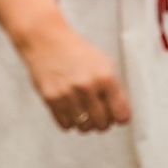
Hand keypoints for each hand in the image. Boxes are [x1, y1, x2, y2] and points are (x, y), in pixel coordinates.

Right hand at [13, 15, 130, 132]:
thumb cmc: (76, 51)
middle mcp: (87, 86)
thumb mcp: (103, 63)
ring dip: (84, 123)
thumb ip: (114, 89)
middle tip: (97, 114)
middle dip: (101, 122)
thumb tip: (120, 115)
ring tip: (82, 112)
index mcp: (105, 77)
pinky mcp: (51, 99)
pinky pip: (66, 125)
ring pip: (84, 128)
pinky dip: (68, 121)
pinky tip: (69, 109)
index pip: (121, 115)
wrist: (46, 40)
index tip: (115, 115)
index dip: (119, 117)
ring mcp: (68, 94)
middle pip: (102, 124)